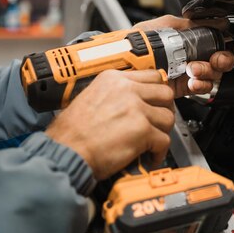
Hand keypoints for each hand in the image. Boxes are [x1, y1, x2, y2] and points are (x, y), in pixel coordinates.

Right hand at [45, 69, 174, 179]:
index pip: (152, 76)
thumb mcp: (89, 97)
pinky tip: (150, 156)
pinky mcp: (142, 130)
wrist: (65, 151)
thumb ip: (114, 94)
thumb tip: (133, 100)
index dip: (158, 91)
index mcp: (113, 79)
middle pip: (165, 93)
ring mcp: (136, 109)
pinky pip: (164, 140)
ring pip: (168, 117)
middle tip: (159, 122)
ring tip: (153, 141)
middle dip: (165, 109)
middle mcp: (127, 90)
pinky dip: (160, 151)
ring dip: (162, 132)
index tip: (158, 100)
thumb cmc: (70, 133)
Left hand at [135, 15, 233, 97]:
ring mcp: (190, 72)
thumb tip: (212, 20)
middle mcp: (194, 55)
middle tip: (215, 59)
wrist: (125, 63)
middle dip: (222, 60)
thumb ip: (189, 23)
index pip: (221, 41)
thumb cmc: (138, 42)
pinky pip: (201, 87)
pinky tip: (192, 81)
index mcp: (192, 38)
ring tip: (193, 70)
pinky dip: (201, 85)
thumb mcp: (164, 24)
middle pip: (222, 60)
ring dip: (208, 72)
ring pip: (214, 75)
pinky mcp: (183, 87)